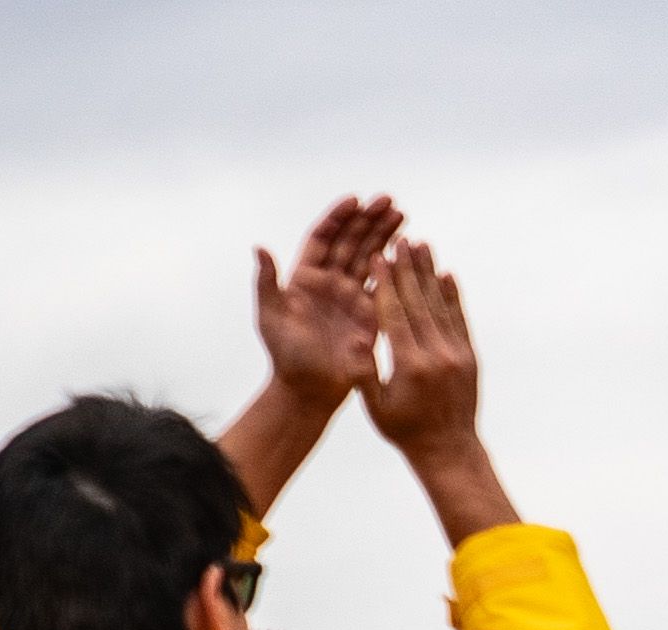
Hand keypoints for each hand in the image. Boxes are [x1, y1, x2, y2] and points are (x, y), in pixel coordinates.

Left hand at [254, 196, 400, 409]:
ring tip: (403, 216)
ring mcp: (352, 298)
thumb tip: (260, 248)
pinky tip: (408, 252)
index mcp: (305, 278)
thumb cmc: (286, 357)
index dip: (338, 218)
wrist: (311, 390)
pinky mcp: (371, 316)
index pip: (324, 238)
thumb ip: (267, 283)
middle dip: (369, 220)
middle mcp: (330, 282)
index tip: (355, 201)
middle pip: (351, 242)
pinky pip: (385, 287)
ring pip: (370, 258)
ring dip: (385, 236)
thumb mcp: (270, 317)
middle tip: (388, 201)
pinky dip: (395, 269)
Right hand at [362, 240, 479, 458]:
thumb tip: (356, 341)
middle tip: (401, 239)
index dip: (387, 284)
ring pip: (441, 307)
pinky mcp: (469, 358)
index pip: (396, 315)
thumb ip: (364, 373)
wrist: (449, 450)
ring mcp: (457, 356)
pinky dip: (453, 297)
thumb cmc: (403, 430)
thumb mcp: (376, 406)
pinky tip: (447, 275)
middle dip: (409, 269)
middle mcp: (437, 356)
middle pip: (420, 303)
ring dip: (431, 274)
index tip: (380, 256)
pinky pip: (459, 320)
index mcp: (410, 365)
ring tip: (423, 245)